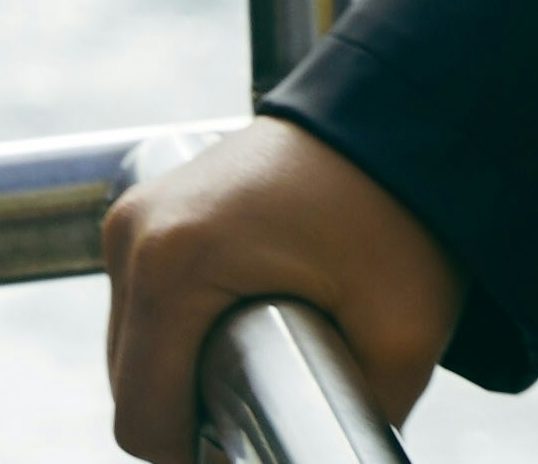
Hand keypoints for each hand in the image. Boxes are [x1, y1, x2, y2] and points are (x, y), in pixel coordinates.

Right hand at [102, 119, 463, 458]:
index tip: (254, 444)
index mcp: (173, 265)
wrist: (406, 109)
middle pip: (131, 387)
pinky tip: (239, 320)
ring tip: (259, 353)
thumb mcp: (399, 339)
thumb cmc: (402, 213)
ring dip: (181, 371)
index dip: (196, 457)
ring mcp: (138, 212)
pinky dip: (182, 330)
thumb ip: (357, 424)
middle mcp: (137, 232)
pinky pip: (147, 302)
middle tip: (272, 396)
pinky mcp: (154, 203)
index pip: (143, 422)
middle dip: (191, 413)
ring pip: (134, 348)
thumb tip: (331, 457)